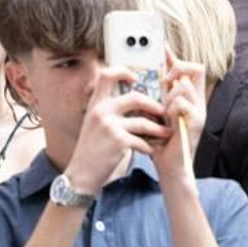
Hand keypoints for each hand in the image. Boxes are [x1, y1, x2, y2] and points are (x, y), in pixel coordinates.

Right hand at [63, 66, 167, 195]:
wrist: (81, 175)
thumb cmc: (91, 151)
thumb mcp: (94, 124)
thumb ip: (109, 111)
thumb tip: (133, 102)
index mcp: (95, 104)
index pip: (106, 75)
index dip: (123, 71)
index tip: (135, 77)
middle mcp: (101, 111)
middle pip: (135, 97)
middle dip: (154, 106)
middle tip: (164, 112)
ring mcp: (109, 125)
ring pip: (143, 122)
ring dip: (158, 129)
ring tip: (166, 134)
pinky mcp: (118, 141)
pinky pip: (141, 141)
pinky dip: (149, 147)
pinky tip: (151, 151)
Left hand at [150, 53, 205, 185]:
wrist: (170, 166)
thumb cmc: (162, 141)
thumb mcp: (158, 112)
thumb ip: (157, 94)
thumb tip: (147, 75)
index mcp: (190, 97)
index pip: (190, 68)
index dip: (176, 56)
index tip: (162, 48)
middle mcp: (198, 101)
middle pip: (197, 68)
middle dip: (177, 69)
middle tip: (164, 83)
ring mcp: (199, 111)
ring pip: (185, 85)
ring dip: (169, 94)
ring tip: (163, 110)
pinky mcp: (196, 122)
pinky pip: (182, 103)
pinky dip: (171, 108)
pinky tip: (167, 119)